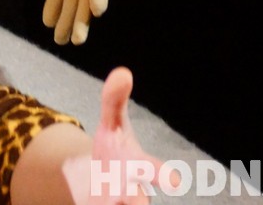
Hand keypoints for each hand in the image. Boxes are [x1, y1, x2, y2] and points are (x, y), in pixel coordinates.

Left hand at [42, 0, 108, 44]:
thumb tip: (98, 14)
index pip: (85, 14)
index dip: (81, 27)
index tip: (77, 41)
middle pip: (75, 13)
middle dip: (69, 27)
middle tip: (61, 42)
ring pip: (65, 6)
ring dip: (60, 20)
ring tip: (56, 37)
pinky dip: (52, 6)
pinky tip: (47, 21)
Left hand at [62, 67, 171, 203]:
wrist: (98, 176)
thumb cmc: (114, 149)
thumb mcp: (111, 122)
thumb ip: (114, 99)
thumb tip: (122, 72)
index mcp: (137, 166)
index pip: (152, 170)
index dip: (163, 176)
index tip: (174, 182)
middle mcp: (132, 190)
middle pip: (138, 199)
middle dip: (138, 200)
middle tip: (137, 201)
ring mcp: (116, 202)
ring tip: (109, 201)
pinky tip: (88, 203)